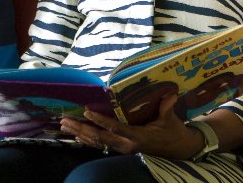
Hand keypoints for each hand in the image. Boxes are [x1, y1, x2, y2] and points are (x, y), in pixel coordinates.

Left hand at [60, 94, 203, 158]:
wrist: (177, 148)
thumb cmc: (173, 131)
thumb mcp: (170, 119)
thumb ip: (167, 107)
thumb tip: (171, 94)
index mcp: (137, 137)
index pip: (115, 128)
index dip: (100, 120)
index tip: (86, 111)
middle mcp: (127, 145)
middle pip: (99, 138)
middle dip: (81, 129)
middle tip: (65, 120)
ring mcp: (123, 148)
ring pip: (97, 142)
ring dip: (80, 134)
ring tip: (64, 125)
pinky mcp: (121, 148)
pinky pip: (101, 145)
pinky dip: (87, 140)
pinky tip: (76, 135)